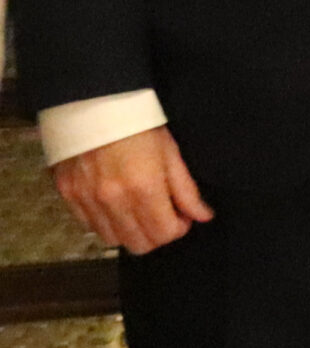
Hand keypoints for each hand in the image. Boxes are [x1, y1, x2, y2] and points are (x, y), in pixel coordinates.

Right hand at [53, 127, 211, 253]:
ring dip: (131, 232)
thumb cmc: (139, 124)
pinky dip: (106, 224)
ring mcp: (87, 200)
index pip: (164, 234)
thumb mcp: (171, 152)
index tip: (182, 216)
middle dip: (157, 235)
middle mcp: (113, 201)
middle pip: (139, 244)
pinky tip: (117, 207)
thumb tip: (203, 216)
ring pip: (113, 240)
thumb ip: (186, 189)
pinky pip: (89, 227)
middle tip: (164, 216)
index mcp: (144, 188)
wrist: (94, 103)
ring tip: (140, 211)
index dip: (178, 229)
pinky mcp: (68, 195)